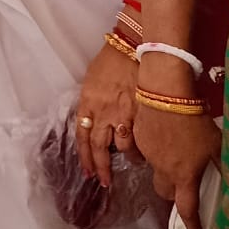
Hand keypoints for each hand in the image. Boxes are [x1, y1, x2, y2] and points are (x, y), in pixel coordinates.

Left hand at [74, 42, 139, 184]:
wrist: (131, 47)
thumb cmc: (111, 60)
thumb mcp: (92, 81)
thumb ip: (92, 101)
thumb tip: (93, 117)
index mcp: (87, 102)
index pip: (81, 135)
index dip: (84, 155)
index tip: (87, 170)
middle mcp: (102, 111)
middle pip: (98, 146)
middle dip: (101, 167)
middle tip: (105, 181)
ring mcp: (123, 114)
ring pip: (123, 147)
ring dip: (128, 158)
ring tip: (133, 163)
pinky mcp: (142, 113)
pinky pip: (141, 137)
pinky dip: (143, 148)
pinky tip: (148, 153)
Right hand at [134, 105, 220, 228]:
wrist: (164, 94)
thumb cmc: (194, 121)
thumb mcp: (215, 143)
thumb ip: (222, 164)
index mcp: (183, 175)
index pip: (187, 208)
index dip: (192, 224)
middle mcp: (163, 169)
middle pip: (165, 192)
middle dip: (174, 194)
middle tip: (185, 187)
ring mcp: (148, 155)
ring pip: (155, 172)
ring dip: (164, 172)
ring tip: (175, 159)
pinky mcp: (138, 139)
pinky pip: (146, 154)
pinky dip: (155, 153)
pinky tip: (164, 139)